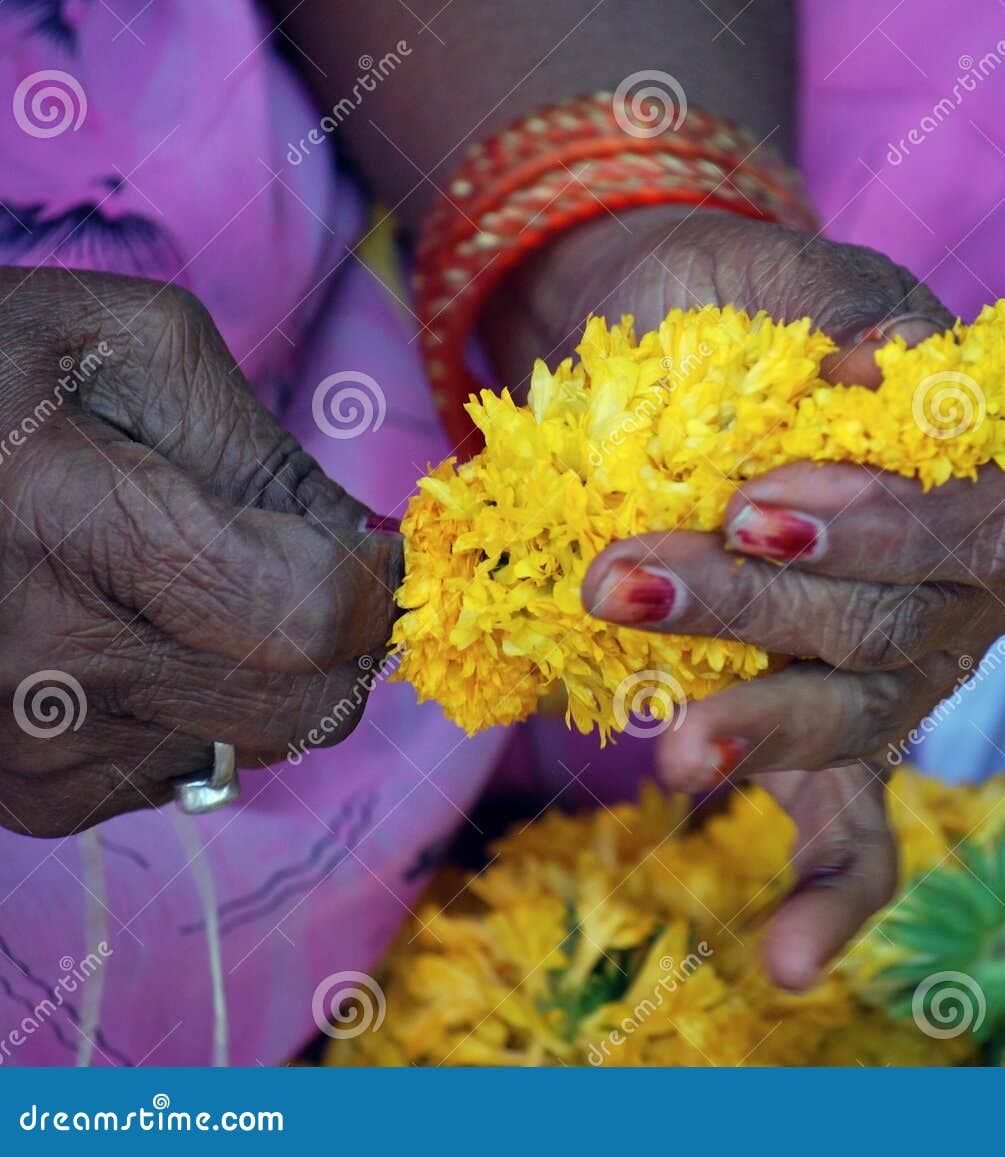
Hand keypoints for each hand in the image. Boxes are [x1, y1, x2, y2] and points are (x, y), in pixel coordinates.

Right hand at [0, 268, 401, 836]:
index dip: (374, 583)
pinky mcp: (29, 798)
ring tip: (186, 596)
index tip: (372, 548)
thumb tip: (367, 548)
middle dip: (344, 641)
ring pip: (259, 745)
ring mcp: (37, 749)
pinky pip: (186, 772)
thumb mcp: (126, 344)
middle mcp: (54, 666)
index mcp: (73, 526)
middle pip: (308, 707)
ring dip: (266, 678)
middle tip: (310, 574)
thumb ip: (264, 449)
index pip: (308, 617)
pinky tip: (129, 641)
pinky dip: (195, 712)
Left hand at [480, 206, 1004, 987]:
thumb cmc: (748, 300)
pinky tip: (783, 959)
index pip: (974, 515)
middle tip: (628, 580)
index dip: (878, 525)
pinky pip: (860, 817)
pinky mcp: (839, 716)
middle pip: (897, 623)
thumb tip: (874, 374)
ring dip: (761, 730)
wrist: (674, 334)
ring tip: (672, 752)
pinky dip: (830, 891)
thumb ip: (842, 315)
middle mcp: (988, 577)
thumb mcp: (799, 276)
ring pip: (860, 712)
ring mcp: (921, 660)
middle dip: (763, 614)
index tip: (760, 502)